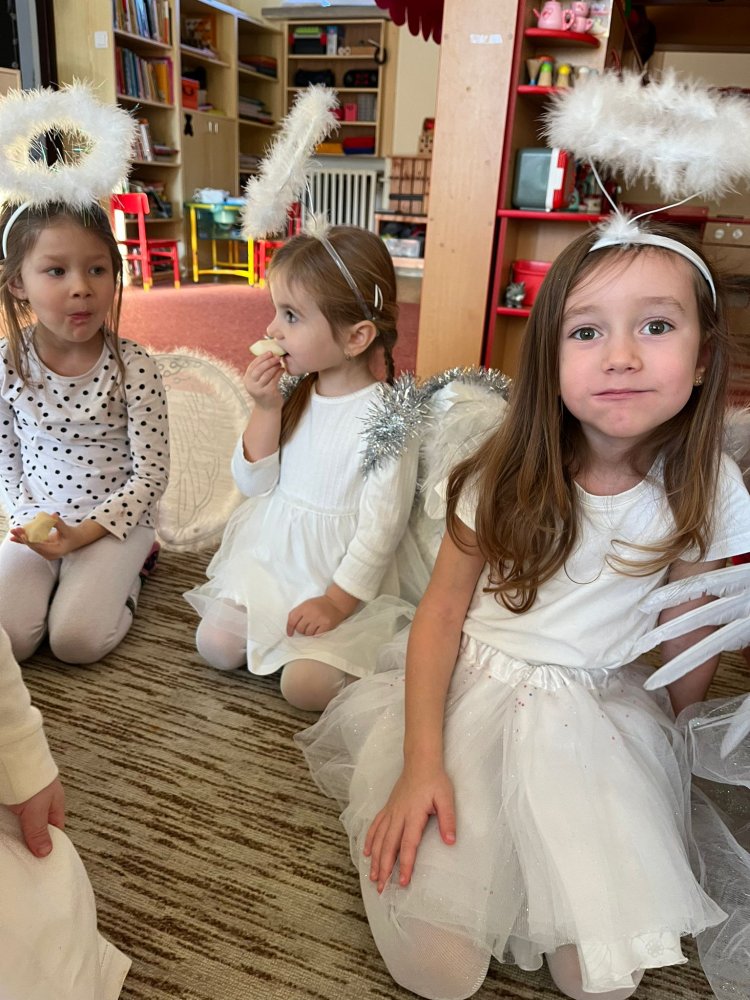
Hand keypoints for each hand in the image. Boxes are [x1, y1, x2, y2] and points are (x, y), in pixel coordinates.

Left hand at [8, 777, 64, 856]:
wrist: (14, 756)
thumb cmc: (32, 779)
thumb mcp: (36, 811)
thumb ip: (38, 831)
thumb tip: (46, 853)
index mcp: (54, 804)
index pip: (55, 829)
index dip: (50, 844)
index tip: (41, 861)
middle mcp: (41, 801)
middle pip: (36, 825)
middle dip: (29, 839)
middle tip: (22, 857)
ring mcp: (25, 798)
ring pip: (21, 820)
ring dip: (15, 831)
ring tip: (10, 846)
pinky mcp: (11, 796)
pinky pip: (9, 815)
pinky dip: (6, 824)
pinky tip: (3, 830)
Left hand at [11, 517, 84, 559]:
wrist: (76, 539)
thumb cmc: (73, 535)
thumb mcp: (67, 529)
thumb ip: (59, 523)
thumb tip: (53, 515)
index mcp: (54, 552)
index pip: (39, 546)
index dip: (30, 540)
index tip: (23, 533)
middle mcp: (48, 554)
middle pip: (33, 546)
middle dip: (23, 538)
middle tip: (15, 530)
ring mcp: (45, 551)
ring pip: (31, 545)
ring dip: (22, 538)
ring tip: (13, 532)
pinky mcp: (43, 548)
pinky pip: (32, 543)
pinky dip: (24, 540)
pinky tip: (14, 538)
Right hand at [243, 353, 284, 410]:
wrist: (267, 408)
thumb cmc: (264, 391)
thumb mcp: (258, 381)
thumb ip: (260, 371)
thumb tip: (268, 355)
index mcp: (247, 380)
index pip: (253, 365)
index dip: (261, 358)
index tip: (269, 352)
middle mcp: (251, 385)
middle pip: (259, 369)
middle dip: (268, 361)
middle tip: (277, 357)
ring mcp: (259, 389)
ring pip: (267, 374)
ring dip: (275, 366)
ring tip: (280, 363)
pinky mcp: (268, 392)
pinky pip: (274, 379)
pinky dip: (279, 372)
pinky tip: (282, 370)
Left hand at [286, 595, 349, 636]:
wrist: (336, 602)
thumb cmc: (319, 604)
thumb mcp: (306, 604)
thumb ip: (297, 613)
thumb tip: (291, 628)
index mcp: (304, 607)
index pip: (292, 621)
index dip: (289, 629)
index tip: (290, 634)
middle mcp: (310, 613)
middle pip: (300, 629)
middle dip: (301, 630)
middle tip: (306, 628)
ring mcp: (319, 620)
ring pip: (308, 634)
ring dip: (309, 633)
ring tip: (313, 628)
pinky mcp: (327, 625)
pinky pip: (317, 635)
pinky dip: (316, 635)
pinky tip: (318, 630)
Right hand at [364, 764, 455, 891]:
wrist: (420, 762)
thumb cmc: (435, 781)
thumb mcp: (446, 798)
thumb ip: (448, 820)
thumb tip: (450, 841)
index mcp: (413, 815)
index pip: (408, 844)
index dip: (404, 864)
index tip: (402, 881)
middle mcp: (398, 815)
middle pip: (388, 846)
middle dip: (384, 868)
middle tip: (381, 889)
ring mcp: (390, 811)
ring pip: (379, 839)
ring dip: (375, 859)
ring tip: (373, 877)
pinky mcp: (387, 808)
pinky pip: (375, 826)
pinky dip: (369, 840)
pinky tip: (366, 853)